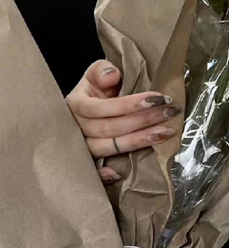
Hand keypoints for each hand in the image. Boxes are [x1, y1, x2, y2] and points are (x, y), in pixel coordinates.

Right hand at [66, 60, 180, 182]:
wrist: (85, 107)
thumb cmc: (94, 91)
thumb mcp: (95, 75)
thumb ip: (101, 71)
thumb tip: (112, 75)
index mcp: (77, 105)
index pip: (103, 107)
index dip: (130, 105)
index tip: (157, 99)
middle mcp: (77, 127)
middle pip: (110, 128)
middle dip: (143, 120)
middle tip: (170, 113)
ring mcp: (81, 146)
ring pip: (109, 147)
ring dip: (137, 142)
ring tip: (164, 133)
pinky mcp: (88, 160)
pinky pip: (93, 171)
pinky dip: (103, 175)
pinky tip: (118, 174)